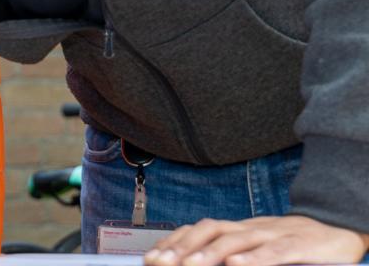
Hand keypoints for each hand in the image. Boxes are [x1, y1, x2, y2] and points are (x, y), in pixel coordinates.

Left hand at [144, 215, 368, 265]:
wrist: (338, 229)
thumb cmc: (294, 244)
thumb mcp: (259, 248)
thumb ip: (232, 255)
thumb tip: (198, 262)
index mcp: (239, 229)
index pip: (199, 230)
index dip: (174, 242)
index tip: (152, 258)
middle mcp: (251, 228)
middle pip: (211, 230)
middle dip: (183, 247)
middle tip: (161, 263)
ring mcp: (273, 234)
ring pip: (237, 239)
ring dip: (210, 253)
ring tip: (190, 265)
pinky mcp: (298, 245)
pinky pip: (273, 251)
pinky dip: (254, 258)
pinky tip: (237, 265)